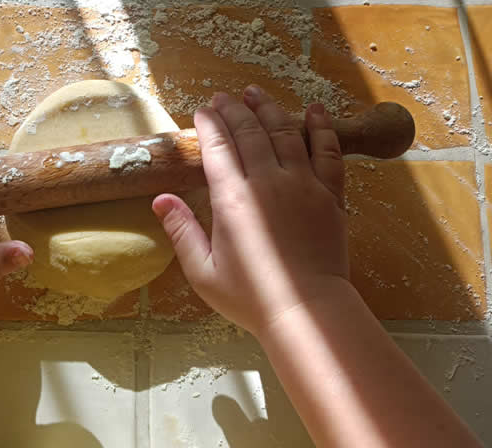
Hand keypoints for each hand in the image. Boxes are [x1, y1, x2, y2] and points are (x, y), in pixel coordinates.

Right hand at [152, 86, 348, 334]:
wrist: (306, 311)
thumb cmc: (250, 297)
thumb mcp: (202, 271)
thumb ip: (181, 231)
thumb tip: (160, 199)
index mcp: (232, 200)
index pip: (218, 149)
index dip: (209, 125)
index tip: (202, 110)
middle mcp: (267, 183)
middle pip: (249, 132)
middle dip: (234, 110)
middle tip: (224, 97)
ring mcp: (303, 184)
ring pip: (285, 132)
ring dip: (269, 109)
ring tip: (256, 93)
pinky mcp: (330, 194)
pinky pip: (328, 150)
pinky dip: (320, 127)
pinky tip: (313, 110)